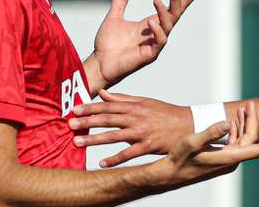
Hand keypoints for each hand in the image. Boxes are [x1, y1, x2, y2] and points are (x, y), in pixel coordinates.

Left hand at [71, 90, 191, 166]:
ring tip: (77, 142)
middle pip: (107, 119)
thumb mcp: (145, 102)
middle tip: (70, 124)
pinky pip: (129, 153)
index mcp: (135, 106)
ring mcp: (142, 132)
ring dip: (94, 139)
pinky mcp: (148, 145)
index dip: (90, 107)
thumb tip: (103, 94)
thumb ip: (123, 98)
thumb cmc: (166, 113)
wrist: (188, 125)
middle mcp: (136, 118)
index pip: (108, 106)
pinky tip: (102, 163)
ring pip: (114, 135)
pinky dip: (115, 159)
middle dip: (87, 121)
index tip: (74, 109)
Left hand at [90, 0, 200, 89]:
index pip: (171, 10)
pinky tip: (151, 23)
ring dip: (164, 12)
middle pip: (174, 15)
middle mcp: (156, 33)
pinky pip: (159, 42)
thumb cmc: (107, 45)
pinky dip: (157, 31)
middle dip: (178, 1)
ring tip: (156, 0)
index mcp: (150, 24)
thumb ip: (120, 3)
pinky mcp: (149, 55)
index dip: (184, 0)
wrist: (99, 63)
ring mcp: (154, 44)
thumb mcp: (114, 18)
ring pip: (168, 26)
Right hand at [155, 101, 258, 188]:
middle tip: (251, 104)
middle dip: (252, 121)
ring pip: (242, 140)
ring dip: (243, 124)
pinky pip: (234, 142)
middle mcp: (231, 160)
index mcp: (229, 158)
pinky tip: (233, 120)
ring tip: (244, 108)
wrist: (169, 174)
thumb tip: (227, 123)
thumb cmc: (179, 159)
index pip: (257, 148)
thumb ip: (210, 132)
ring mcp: (226, 160)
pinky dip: (235, 130)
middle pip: (250, 139)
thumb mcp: (192, 142)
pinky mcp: (221, 158)